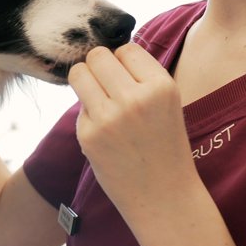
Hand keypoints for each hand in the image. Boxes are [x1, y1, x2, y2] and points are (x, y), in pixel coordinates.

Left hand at [67, 43, 197, 222]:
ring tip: (99, 100)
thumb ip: (141, 77)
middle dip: (99, 67)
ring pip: (79, 73)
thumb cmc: (165, 147)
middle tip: (107, 87)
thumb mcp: (168, 104)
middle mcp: (135, 98)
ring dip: (85, 82)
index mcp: (161, 87)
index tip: (127, 79)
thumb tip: (106, 50)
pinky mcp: (88, 135)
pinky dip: (87, 115)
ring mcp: (109, 117)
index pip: (126, 49)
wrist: (164, 197)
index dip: (123, 62)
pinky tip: (104, 132)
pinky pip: (78, 106)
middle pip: (97, 55)